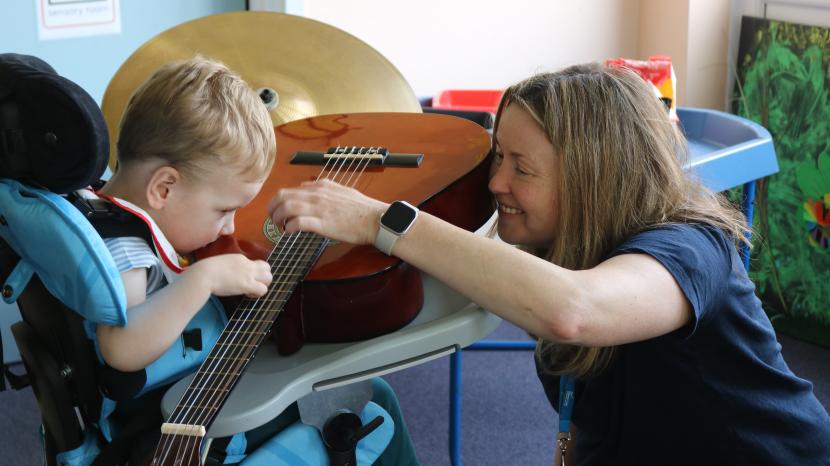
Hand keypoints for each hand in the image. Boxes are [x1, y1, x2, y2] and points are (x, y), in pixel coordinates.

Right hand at [190, 254, 271, 297]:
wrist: (203, 274)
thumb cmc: (205, 271)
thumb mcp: (220, 264)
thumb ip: (228, 267)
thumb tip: (228, 274)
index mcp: (240, 258)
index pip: (255, 264)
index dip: (253, 273)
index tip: (244, 279)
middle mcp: (247, 264)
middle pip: (267, 268)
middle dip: (263, 277)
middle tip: (254, 285)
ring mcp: (248, 274)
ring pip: (269, 278)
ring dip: (263, 285)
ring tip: (252, 290)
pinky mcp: (248, 284)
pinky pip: (263, 289)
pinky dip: (258, 294)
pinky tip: (248, 294)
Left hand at [267, 179, 387, 245]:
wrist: (376, 220)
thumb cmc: (361, 209)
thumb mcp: (341, 190)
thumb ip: (321, 187)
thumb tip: (304, 187)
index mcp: (321, 187)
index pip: (289, 190)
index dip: (278, 202)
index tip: (278, 212)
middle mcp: (317, 195)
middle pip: (283, 196)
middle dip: (273, 209)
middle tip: (274, 220)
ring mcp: (320, 209)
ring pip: (287, 208)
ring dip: (279, 219)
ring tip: (281, 228)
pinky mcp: (323, 224)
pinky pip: (298, 223)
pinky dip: (290, 227)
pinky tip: (291, 232)